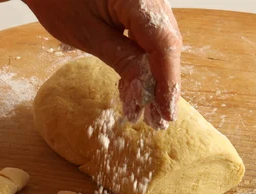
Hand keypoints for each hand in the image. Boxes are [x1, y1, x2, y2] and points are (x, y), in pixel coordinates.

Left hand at [25, 0, 182, 128]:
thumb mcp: (88, 34)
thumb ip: (122, 60)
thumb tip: (145, 95)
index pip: (163, 44)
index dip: (167, 82)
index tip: (167, 113)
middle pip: (167, 43)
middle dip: (163, 84)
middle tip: (159, 119)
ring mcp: (148, 1)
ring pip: (162, 42)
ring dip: (155, 76)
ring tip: (149, 109)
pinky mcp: (140, 7)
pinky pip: (150, 36)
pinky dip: (145, 62)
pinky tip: (137, 85)